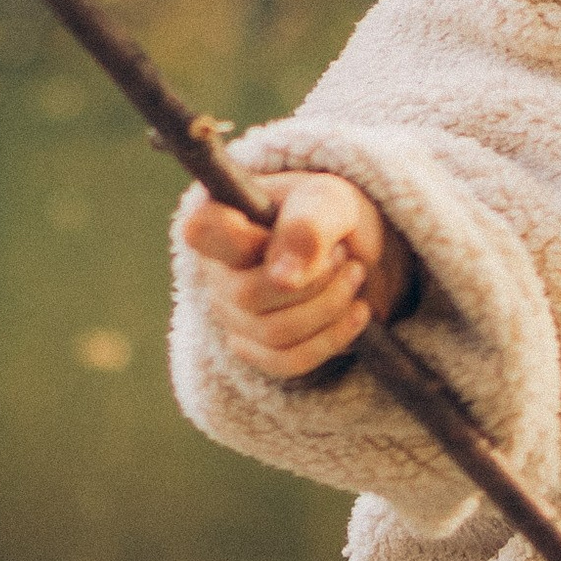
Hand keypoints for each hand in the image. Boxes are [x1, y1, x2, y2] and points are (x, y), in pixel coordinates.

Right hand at [178, 172, 417, 380]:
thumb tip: (283, 278)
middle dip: (314, 277)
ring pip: (274, 332)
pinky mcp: (256, 348)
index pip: (199, 230)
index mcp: (218, 217)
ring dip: (330, 305)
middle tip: (343, 254)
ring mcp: (232, 314)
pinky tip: (357, 312)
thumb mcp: (330, 199)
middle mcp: (216, 270)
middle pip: (248, 295)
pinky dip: (333, 337)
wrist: (361, 250)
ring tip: (355, 274)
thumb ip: (307, 225)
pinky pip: (288, 361)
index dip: (243, 238)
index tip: (284, 234)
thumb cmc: (332, 215)